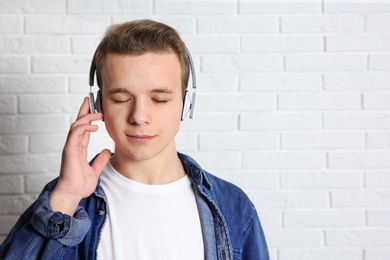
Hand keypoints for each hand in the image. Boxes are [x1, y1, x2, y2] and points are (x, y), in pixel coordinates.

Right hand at [49, 97, 110, 215]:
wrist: (72, 194)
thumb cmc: (80, 185)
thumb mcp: (95, 170)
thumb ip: (101, 160)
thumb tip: (109, 151)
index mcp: (79, 148)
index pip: (83, 129)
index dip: (88, 118)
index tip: (94, 108)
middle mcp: (74, 145)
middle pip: (78, 123)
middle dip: (84, 110)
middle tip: (91, 100)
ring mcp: (70, 147)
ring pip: (76, 125)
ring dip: (87, 117)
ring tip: (98, 113)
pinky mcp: (69, 150)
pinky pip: (75, 133)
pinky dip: (83, 127)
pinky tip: (93, 126)